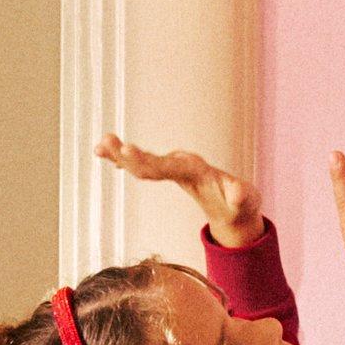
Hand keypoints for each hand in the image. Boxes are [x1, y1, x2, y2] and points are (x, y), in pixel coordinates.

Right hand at [96, 132, 258, 244]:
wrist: (238, 201)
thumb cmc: (241, 202)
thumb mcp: (246, 201)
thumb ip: (241, 195)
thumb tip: (238, 193)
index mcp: (197, 169)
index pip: (170, 165)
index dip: (150, 161)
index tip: (129, 153)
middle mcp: (183, 163)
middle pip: (153, 159)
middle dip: (130, 154)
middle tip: (106, 142)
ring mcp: (175, 166)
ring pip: (145, 160)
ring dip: (122, 153)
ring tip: (99, 145)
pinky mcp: (169, 171)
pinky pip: (144, 165)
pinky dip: (126, 160)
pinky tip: (105, 156)